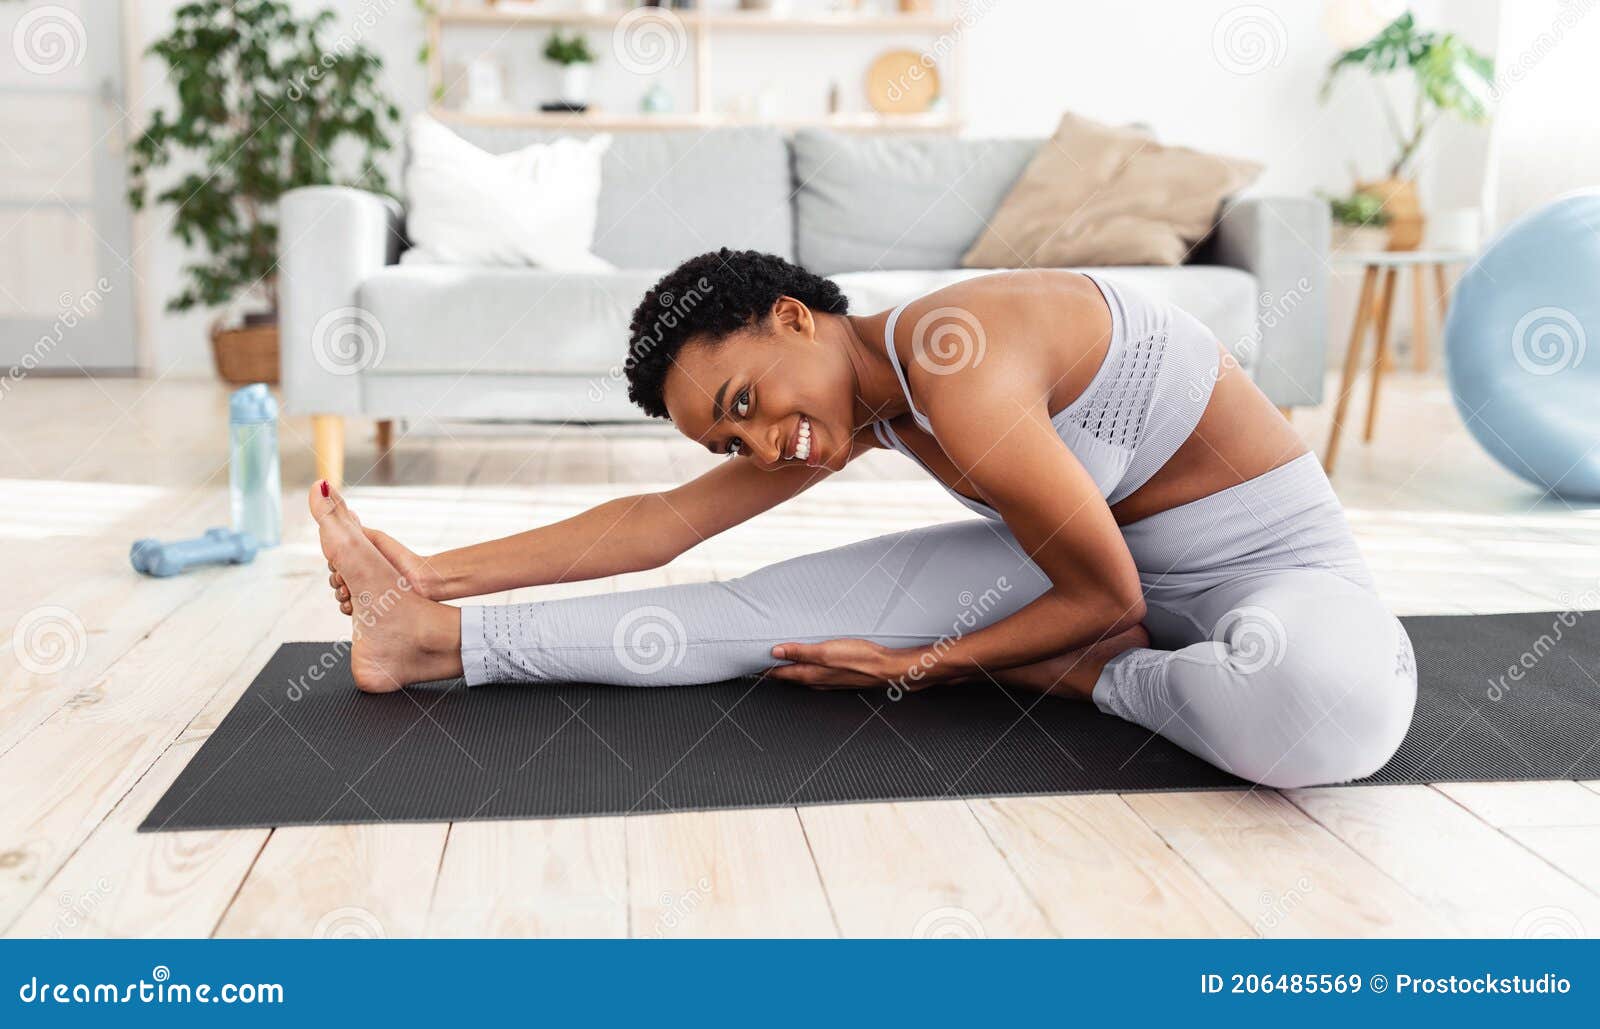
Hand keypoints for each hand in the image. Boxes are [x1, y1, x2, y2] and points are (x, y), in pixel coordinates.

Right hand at [327, 528, 435, 613]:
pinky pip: (349, 609)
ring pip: (341, 595)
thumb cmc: (401, 558)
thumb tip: (342, 519)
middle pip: (336, 580)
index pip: (337, 564)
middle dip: (335, 580)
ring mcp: (365, 593)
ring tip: (346, 591)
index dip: (334, 565)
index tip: (336, 564)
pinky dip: (346, 607)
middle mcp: (361, 577)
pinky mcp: (369, 607)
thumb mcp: (377, 540)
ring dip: (339, 594)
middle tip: (341, 578)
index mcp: (360, 561)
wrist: (419, 580)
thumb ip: (359, 531)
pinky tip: (350, 604)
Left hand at [764, 638, 933, 691]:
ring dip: (787, 669)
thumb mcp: (826, 651)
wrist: (887, 669)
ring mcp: (826, 681)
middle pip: (787, 677)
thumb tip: (775, 652)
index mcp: (809, 674)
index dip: (762, 668)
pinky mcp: (836, 678)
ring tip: (777, 660)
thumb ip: (800, 652)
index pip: (778, 673)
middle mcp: (815, 681)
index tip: (749, 662)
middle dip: (772, 669)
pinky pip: (813, 675)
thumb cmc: (860, 659)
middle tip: (758, 660)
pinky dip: (803, 669)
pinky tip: (806, 662)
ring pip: (799, 676)